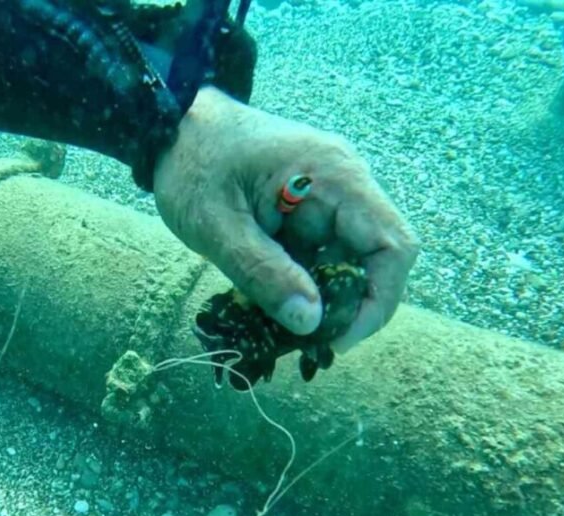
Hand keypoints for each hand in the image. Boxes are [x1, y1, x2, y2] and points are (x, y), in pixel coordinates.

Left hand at [153, 87, 418, 352]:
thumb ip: (262, 272)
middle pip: (374, 262)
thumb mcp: (216, 225)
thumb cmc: (192, 163)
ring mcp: (328, 199)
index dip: (378, 300)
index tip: (336, 338)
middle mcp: (344, 186)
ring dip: (318, 302)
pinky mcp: (308, 213)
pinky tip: (268, 304)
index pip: (393, 246)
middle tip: (298, 341)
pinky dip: (300, 287)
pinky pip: (320, 259)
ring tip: (276, 328)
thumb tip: (311, 323)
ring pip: (346, 266)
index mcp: (334, 177)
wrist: (170, 127)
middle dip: (343, 308)